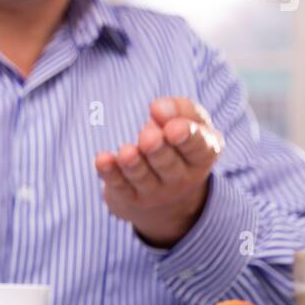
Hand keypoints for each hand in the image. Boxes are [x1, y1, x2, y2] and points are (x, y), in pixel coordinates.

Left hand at [93, 96, 223, 247]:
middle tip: (148, 139)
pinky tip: (102, 160)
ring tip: (126, 152)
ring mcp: (155, 192)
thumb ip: (181, 109)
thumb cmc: (178, 143)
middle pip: (168, 164)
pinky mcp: (128, 197)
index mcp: (202, 156)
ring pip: (142, 177)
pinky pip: (118, 185)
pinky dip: (109, 173)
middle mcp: (181, 178)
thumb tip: (159, 107)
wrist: (167, 195)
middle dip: (158, 150)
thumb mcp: (191, 123)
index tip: (173, 128)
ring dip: (134, 164)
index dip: (187, 138)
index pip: (199, 147)